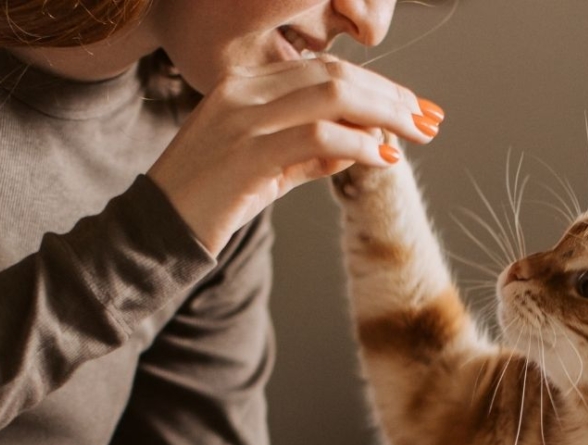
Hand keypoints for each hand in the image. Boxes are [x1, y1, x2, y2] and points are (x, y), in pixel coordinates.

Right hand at [148, 58, 441, 255]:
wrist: (159, 232)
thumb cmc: (211, 204)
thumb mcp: (265, 171)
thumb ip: (308, 155)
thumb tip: (363, 147)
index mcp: (244, 84)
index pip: (322, 70)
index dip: (375, 85)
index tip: (412, 107)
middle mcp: (243, 90)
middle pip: (334, 75)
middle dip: (390, 95)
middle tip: (428, 119)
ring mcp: (244, 118)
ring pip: (331, 95)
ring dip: (383, 114)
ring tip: (415, 135)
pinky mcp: (248, 153)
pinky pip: (318, 136)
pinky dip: (359, 144)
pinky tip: (383, 158)